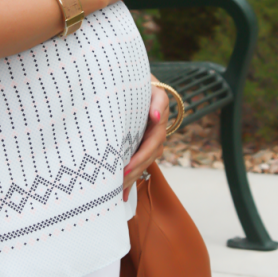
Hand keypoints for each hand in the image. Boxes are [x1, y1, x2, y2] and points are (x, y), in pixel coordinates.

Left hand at [122, 82, 168, 200]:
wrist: (137, 80)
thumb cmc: (139, 81)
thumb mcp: (148, 85)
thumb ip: (156, 100)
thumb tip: (156, 116)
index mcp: (159, 116)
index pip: (153, 140)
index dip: (142, 155)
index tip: (128, 167)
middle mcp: (158, 130)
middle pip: (148, 155)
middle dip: (134, 169)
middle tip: (119, 181)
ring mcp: (151, 139)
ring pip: (144, 162)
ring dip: (133, 177)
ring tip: (118, 191)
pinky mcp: (142, 145)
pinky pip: (139, 164)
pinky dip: (131, 180)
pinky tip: (122, 196)